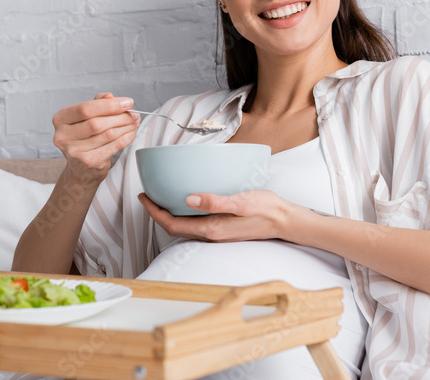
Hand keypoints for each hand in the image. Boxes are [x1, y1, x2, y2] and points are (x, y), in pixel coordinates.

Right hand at [52, 92, 140, 185]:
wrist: (80, 167)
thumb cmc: (84, 137)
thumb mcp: (86, 116)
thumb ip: (98, 103)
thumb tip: (111, 97)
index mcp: (61, 119)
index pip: (86, 108)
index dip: (109, 105)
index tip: (127, 102)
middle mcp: (63, 136)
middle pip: (97, 123)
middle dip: (120, 117)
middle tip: (134, 114)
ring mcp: (75, 151)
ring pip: (107, 135)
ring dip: (125, 127)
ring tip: (134, 122)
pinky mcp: (88, 162)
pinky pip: (113, 147)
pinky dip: (126, 138)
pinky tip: (131, 133)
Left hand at [137, 189, 292, 242]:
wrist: (286, 221)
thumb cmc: (266, 210)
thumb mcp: (241, 201)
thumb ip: (215, 201)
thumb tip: (188, 198)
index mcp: (211, 229)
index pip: (171, 224)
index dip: (154, 212)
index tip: (143, 196)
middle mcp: (210, 234)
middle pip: (174, 226)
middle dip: (157, 212)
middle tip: (148, 195)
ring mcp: (216, 233)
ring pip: (183, 226)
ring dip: (169, 213)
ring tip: (162, 196)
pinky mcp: (222, 228)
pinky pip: (195, 223)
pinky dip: (183, 213)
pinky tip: (186, 200)